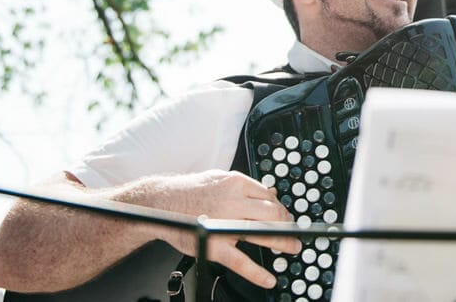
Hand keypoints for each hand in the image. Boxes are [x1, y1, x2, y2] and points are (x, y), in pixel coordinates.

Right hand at [140, 170, 301, 288]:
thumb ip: (243, 186)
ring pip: (262, 232)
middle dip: (287, 223)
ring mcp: (224, 224)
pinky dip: (257, 273)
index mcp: (236, 183)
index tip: (286, 216)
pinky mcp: (214, 246)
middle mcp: (232, 202)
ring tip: (293, 248)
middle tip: (294, 232)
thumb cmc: (190, 191)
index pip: (269, 196)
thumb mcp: (219, 177)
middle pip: (271, 213)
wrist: (161, 203)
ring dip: (283, 241)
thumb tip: (268, 192)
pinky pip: (240, 262)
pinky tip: (269, 279)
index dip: (280, 208)